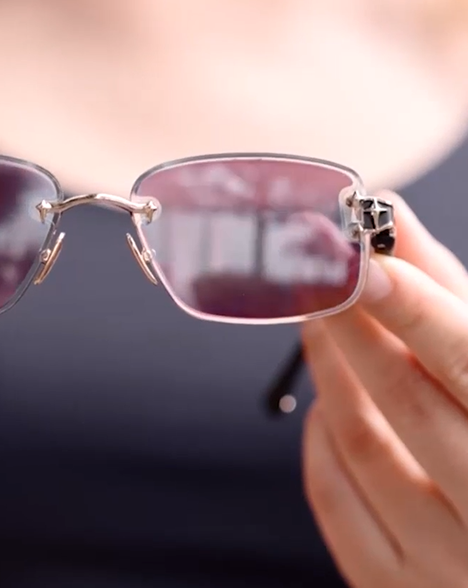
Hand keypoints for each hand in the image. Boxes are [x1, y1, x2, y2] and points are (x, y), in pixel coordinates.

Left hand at [301, 192, 467, 586]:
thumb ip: (444, 294)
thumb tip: (386, 213)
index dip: (416, 309)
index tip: (363, 257)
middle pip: (408, 402)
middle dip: (354, 326)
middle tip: (317, 271)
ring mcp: (447, 563)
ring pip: (360, 442)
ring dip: (327, 368)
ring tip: (317, 318)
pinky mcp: (394, 587)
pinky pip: (333, 496)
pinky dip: (319, 437)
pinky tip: (328, 402)